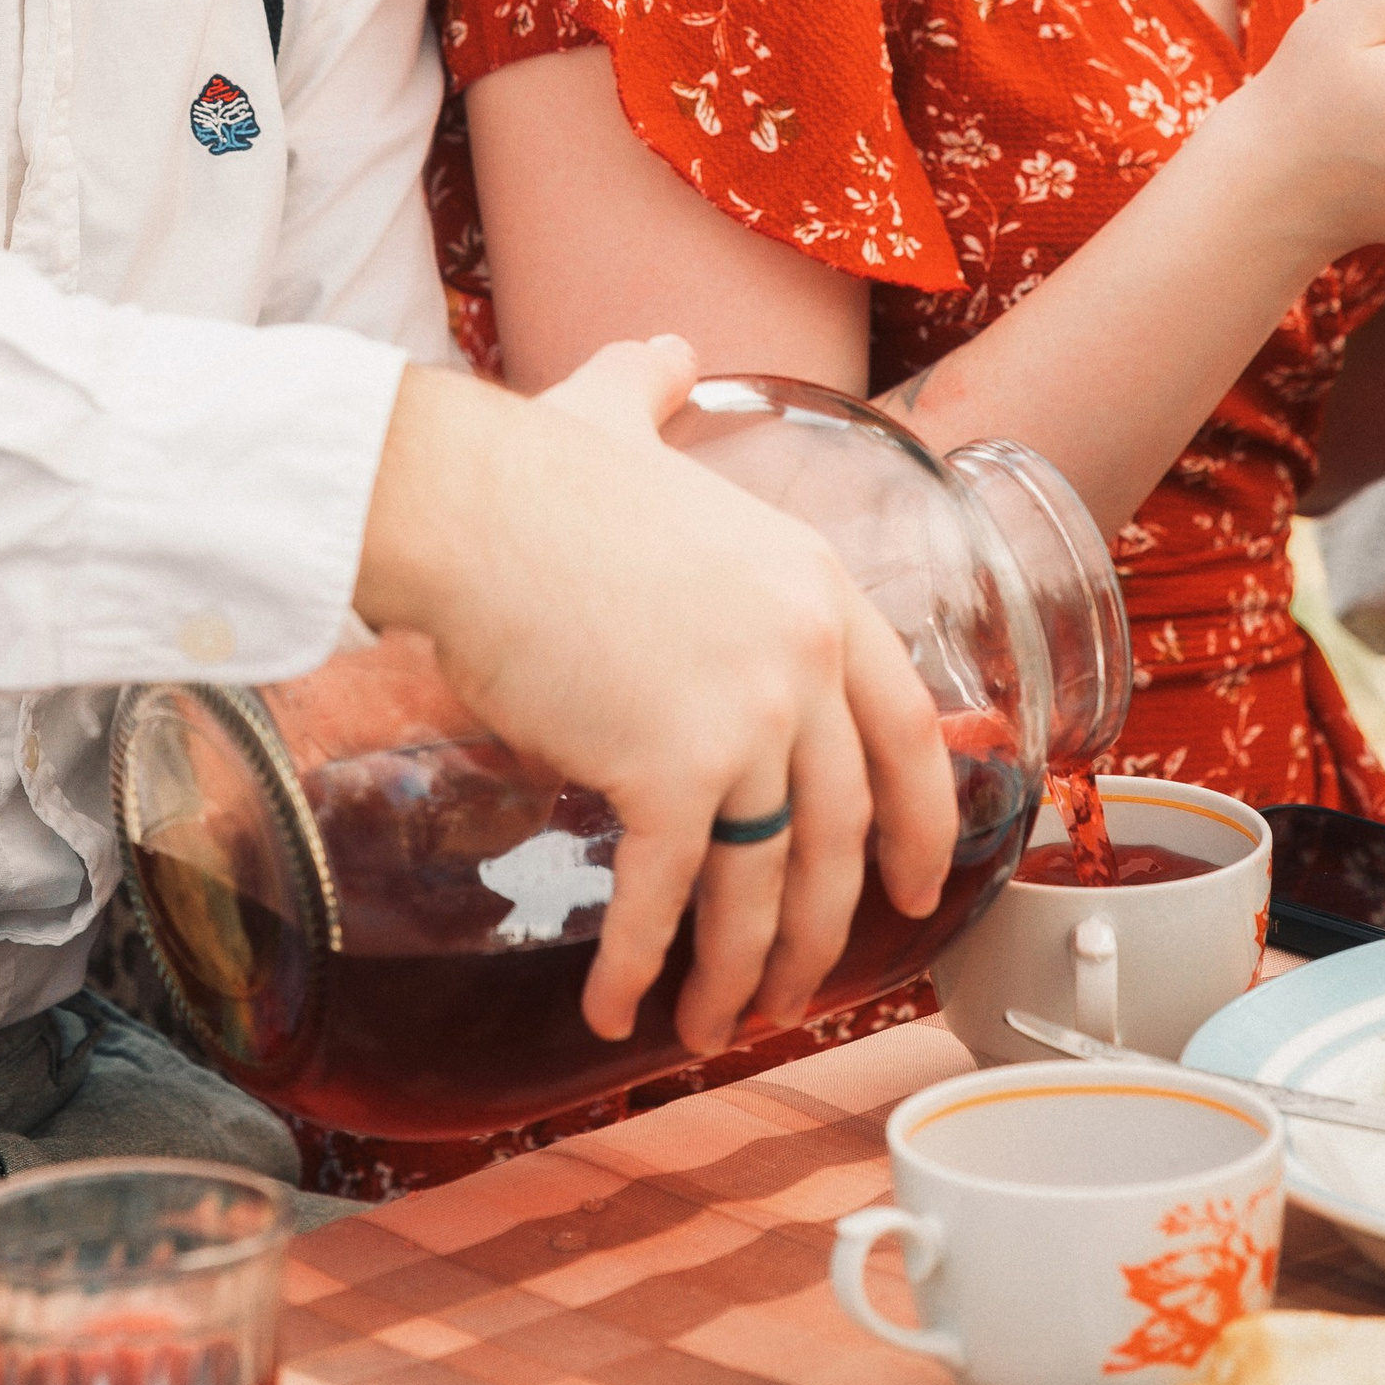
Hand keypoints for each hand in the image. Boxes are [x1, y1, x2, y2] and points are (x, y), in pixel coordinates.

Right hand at [355, 342, 956, 1057]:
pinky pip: (668, 897)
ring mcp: (746, 719)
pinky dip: (643, 969)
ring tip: (717, 1025)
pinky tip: (620, 1012)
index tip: (915, 886)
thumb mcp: (628, 414)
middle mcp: (803, 658)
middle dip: (824, 928)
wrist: (465, 502)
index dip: (918, 819)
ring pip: (767, 881)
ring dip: (742, 972)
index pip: (905, 728)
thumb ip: (663, 391)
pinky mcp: (669, 772)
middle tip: (800, 991)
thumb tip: (669, 359)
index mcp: (815, 586)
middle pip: (838, 826)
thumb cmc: (532, 467)